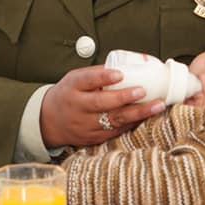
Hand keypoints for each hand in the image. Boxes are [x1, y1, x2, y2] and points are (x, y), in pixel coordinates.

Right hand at [39, 66, 164, 147]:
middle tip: (143, 91)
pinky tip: (146, 117)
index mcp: (72, 88)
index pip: (87, 80)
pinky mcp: (92, 138)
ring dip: (137, 113)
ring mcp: (85, 125)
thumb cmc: (68, 94)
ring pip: (113, 120)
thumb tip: (129, 66)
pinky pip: (115, 131)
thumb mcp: (75, 79)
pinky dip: (132, 124)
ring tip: (156, 106)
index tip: (120, 74)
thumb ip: (97, 74)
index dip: (103, 77)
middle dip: (125, 97)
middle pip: (102, 103)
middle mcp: (77, 107)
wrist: (48, 122)